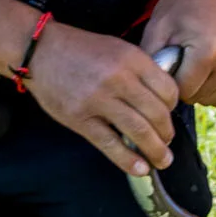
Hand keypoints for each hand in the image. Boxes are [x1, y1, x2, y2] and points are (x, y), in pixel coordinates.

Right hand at [25, 23, 179, 176]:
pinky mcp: (79, 118)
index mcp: (131, 58)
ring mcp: (98, 99)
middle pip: (156, 114)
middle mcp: (118, 78)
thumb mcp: (117, 47)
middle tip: (167, 142)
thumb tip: (160, 100)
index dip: (173, 107)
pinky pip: (110, 143)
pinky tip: (140, 169)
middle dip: (167, 133)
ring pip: (138, 131)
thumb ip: (139, 69)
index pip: (167, 90)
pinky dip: (128, 159)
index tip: (169, 115)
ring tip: (162, 160)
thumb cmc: (80, 49)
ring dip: (155, 150)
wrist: (41, 50)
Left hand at [143, 0, 215, 107]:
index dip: (170, 81)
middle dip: (186, 84)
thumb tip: (147, 86)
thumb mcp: (158, 27)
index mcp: (209, 52)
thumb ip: (151, 59)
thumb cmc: (184, 4)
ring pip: (214, 99)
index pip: (183, 92)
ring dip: (201, 89)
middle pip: (199, 97)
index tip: (170, 63)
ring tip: (196, 64)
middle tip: (183, 60)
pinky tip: (209, 74)